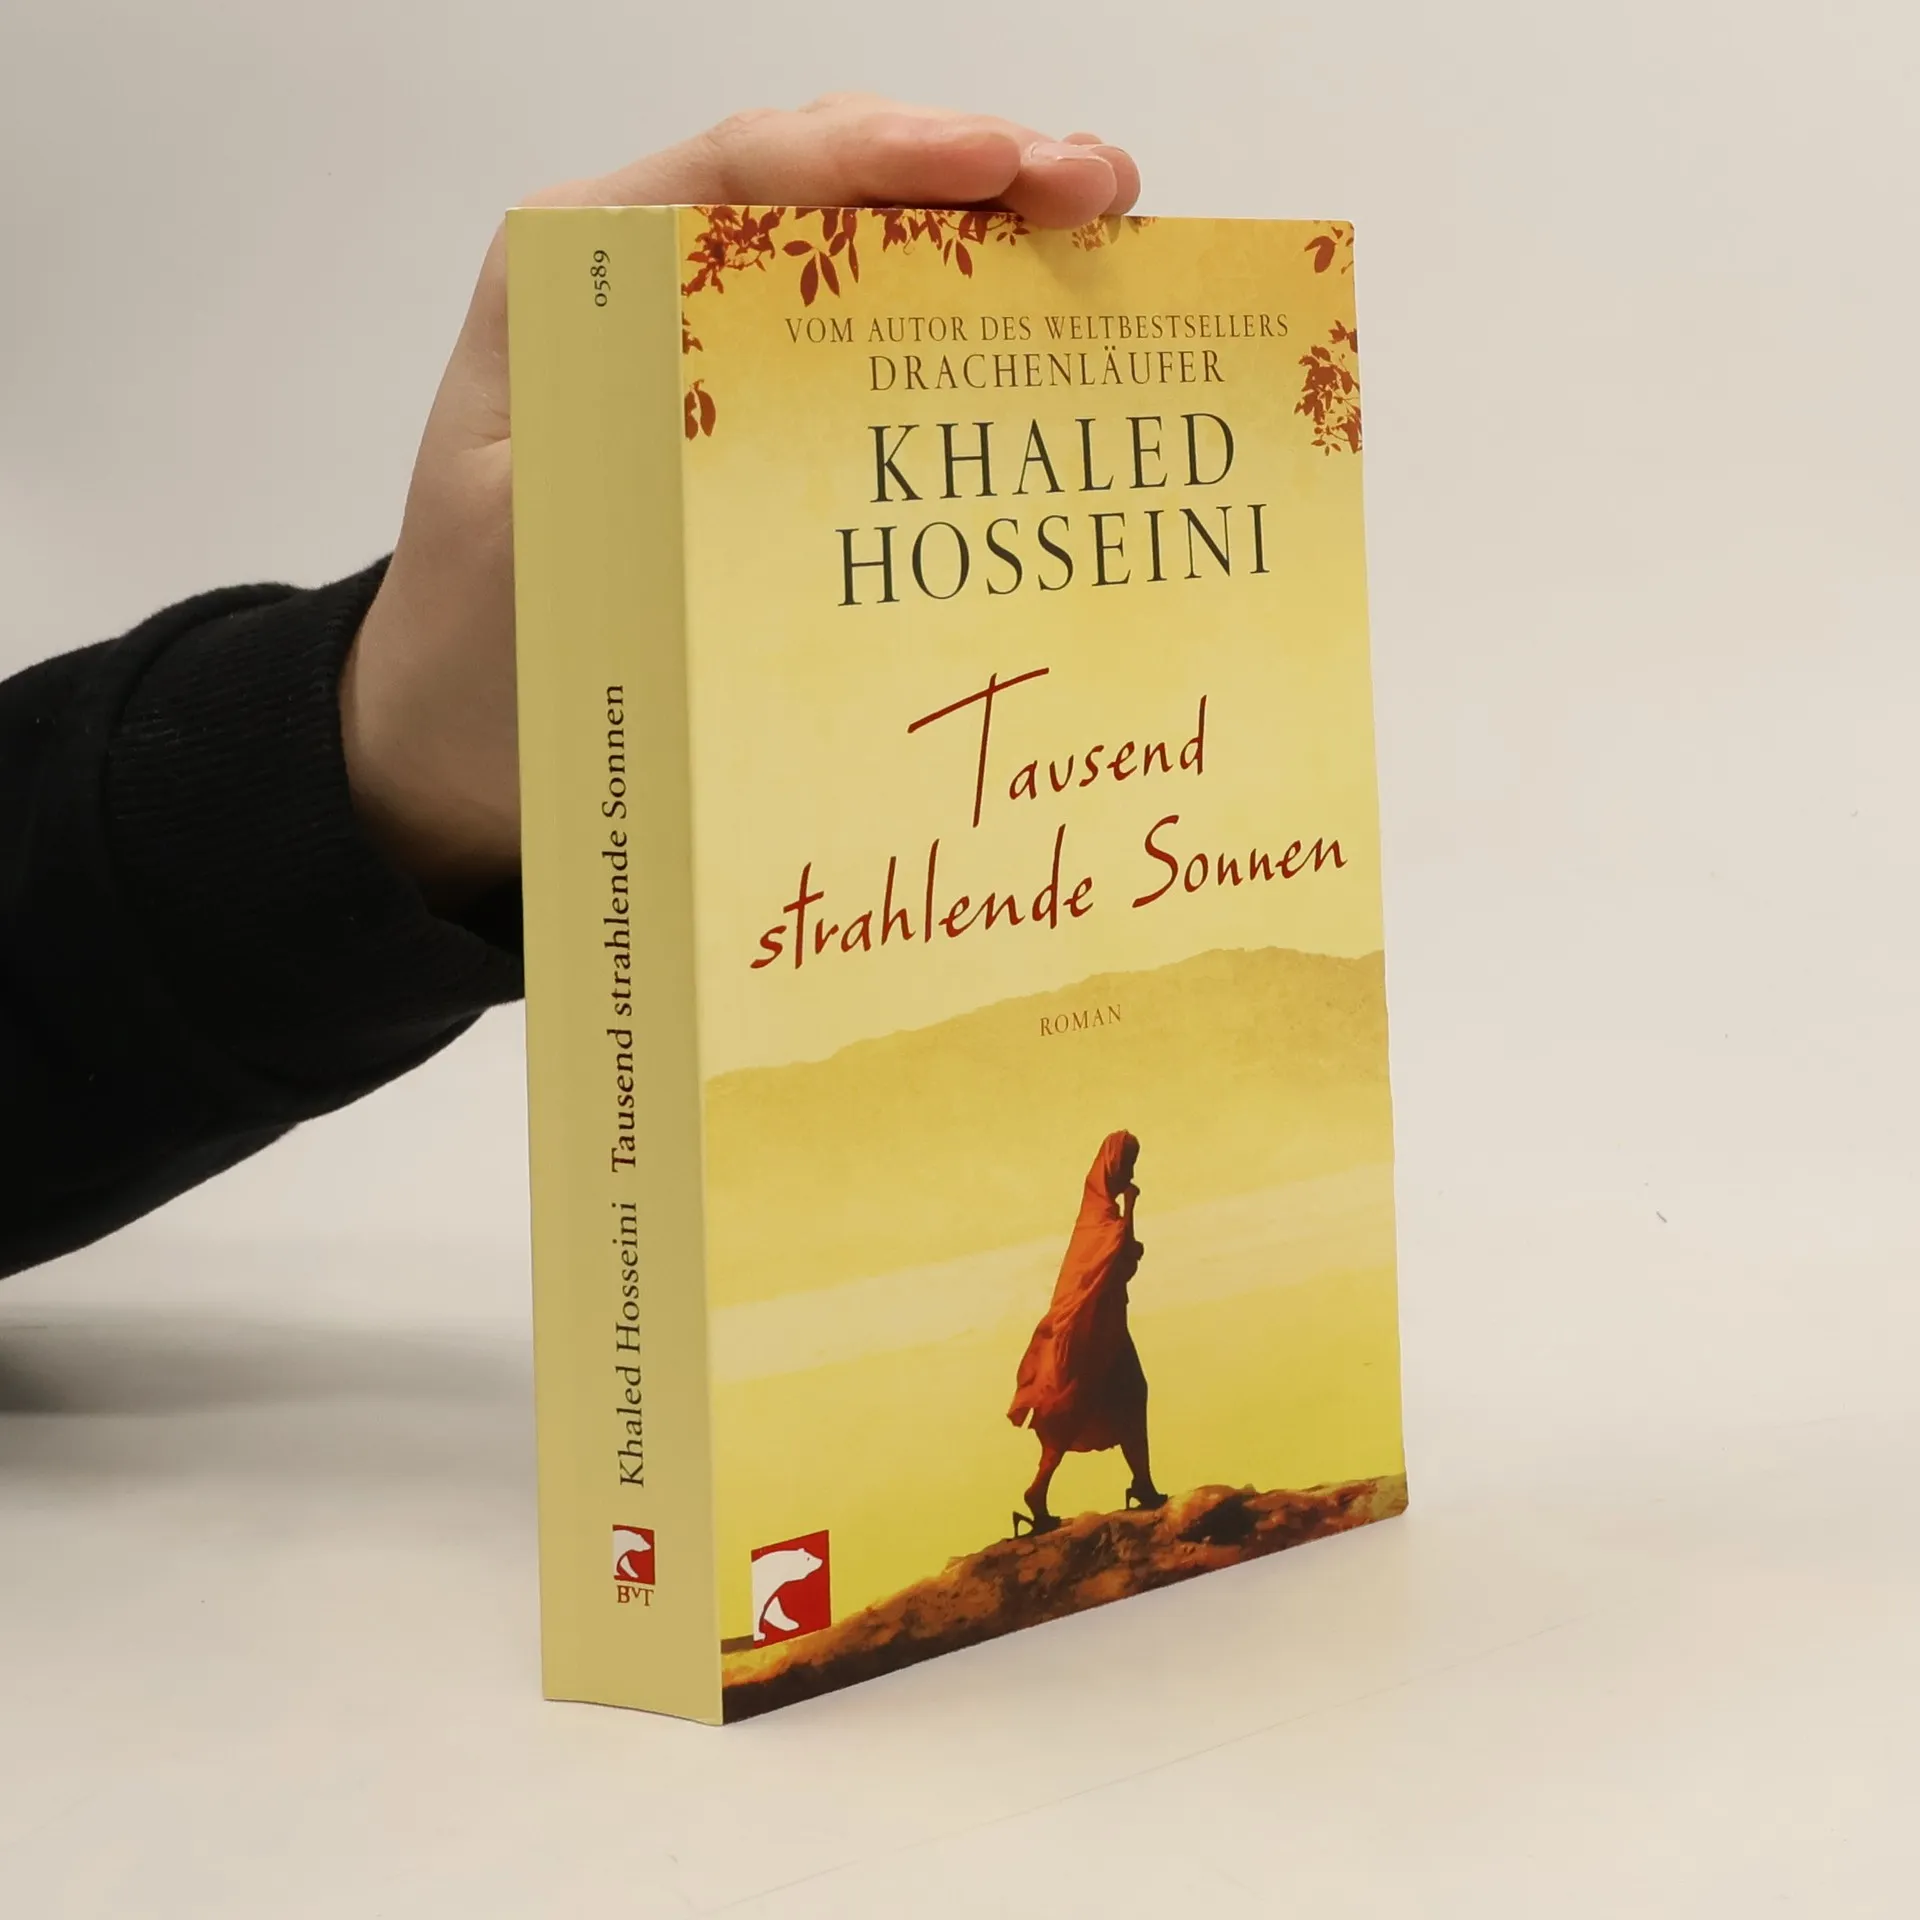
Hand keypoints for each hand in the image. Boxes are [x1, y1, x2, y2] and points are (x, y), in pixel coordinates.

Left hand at [339, 96, 1141, 903]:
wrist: (464, 732)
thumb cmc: (479, 639)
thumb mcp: (527, 535)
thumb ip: (617, 446)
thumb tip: (760, 397)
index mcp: (575, 270)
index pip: (748, 170)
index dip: (887, 152)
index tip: (1006, 166)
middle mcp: (650, 285)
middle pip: (827, 187)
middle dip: (971, 169)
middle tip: (1095, 190)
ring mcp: (714, 349)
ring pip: (865, 253)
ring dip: (987, 234)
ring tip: (1100, 228)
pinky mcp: (758, 421)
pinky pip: (870, 349)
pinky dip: (962, 330)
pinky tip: (1042, 331)